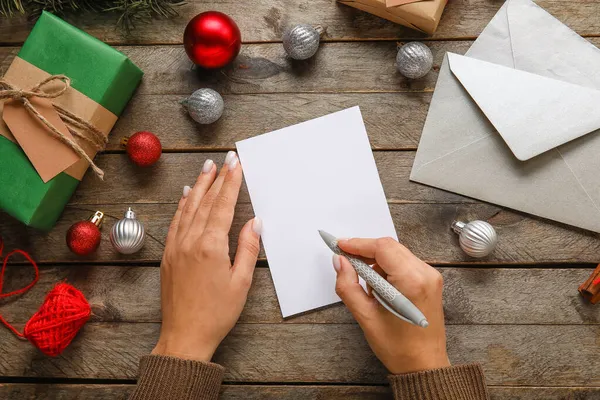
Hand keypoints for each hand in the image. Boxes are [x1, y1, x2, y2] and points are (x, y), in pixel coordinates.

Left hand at [152, 151, 261, 361]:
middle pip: (205, 201)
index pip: (223, 205)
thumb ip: (248, 249)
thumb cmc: (216, 313)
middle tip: (224, 159)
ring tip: (206, 169)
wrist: (184, 336)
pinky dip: (182, 205)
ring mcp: (176, 247)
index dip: (231, 182)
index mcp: (210, 246)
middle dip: (216, 178)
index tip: (236, 164)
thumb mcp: (241, 282)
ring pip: (188, 208)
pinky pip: (176, 222)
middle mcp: (190, 241)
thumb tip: (254, 222)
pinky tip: (187, 196)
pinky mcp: (168, 255)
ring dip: (199, 186)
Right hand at [334, 237, 448, 373]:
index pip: (382, 248)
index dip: (358, 244)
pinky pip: (404, 264)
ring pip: (396, 254)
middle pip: (390, 247)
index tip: (340, 245)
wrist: (425, 366)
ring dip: (376, 261)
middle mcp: (426, 274)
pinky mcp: (430, 281)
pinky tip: (378, 286)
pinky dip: (387, 268)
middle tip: (345, 261)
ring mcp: (431, 277)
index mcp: (412, 281)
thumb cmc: (399, 348)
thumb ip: (348, 286)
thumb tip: (340, 262)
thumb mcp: (366, 317)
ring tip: (365, 284)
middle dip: (365, 252)